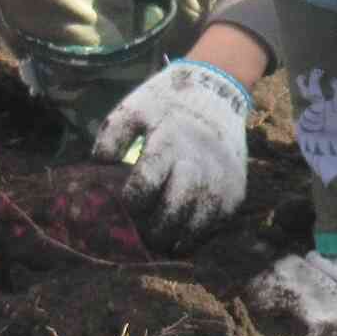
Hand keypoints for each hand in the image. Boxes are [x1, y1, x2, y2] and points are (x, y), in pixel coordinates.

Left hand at [92, 58, 250, 251]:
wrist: (219, 90)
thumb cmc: (170, 102)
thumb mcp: (136, 106)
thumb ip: (113, 134)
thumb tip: (100, 162)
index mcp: (169, 141)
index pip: (147, 182)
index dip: (133, 200)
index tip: (127, 204)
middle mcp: (198, 161)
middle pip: (176, 207)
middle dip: (157, 229)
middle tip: (144, 237)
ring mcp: (221, 176)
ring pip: (201, 220)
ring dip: (181, 237)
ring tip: (165, 244)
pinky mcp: (236, 186)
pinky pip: (220, 220)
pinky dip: (203, 233)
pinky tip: (187, 237)